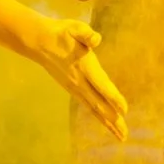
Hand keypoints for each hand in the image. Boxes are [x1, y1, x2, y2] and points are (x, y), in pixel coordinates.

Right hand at [31, 19, 127, 140]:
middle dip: (113, 119)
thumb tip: (95, 39)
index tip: (125, 110)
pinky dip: (99, 115)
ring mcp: (75, 87)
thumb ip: (86, 34)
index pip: (101, 85)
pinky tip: (106, 122)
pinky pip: (88, 105)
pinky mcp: (72, 89)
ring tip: (120, 135)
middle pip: (99, 104)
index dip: (113, 97)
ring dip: (107, 122)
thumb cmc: (61, 33)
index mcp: (84, 67)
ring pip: (94, 108)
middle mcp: (79, 81)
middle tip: (125, 135)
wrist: (39, 41)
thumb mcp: (75, 28)